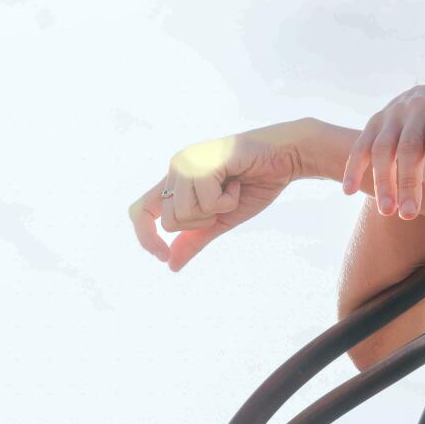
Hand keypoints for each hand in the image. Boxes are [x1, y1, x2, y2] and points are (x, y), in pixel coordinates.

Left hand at [128, 120, 306, 271]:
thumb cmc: (255, 184)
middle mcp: (176, 168)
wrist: (285, 158)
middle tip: (224, 201)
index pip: (140, 211)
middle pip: (169, 222)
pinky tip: (237, 181)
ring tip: (232, 188)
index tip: (163, 256)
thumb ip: (195, 238)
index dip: (145, 237)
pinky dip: (228, 200)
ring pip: (185, 213)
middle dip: (202, 222)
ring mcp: (187, 163)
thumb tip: (170, 265)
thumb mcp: (221, 219)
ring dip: (216, 210)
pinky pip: (206, 201)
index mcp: (176, 181)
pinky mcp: (203, 162)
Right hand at [341, 85, 424, 218]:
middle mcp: (417, 110)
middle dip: (407, 182)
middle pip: (410, 148)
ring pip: (383, 148)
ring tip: (387, 211)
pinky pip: (360, 146)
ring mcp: (392, 115)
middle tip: (408, 214)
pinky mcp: (373, 123)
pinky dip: (353, 167)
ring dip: (382, 181)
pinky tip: (350, 191)